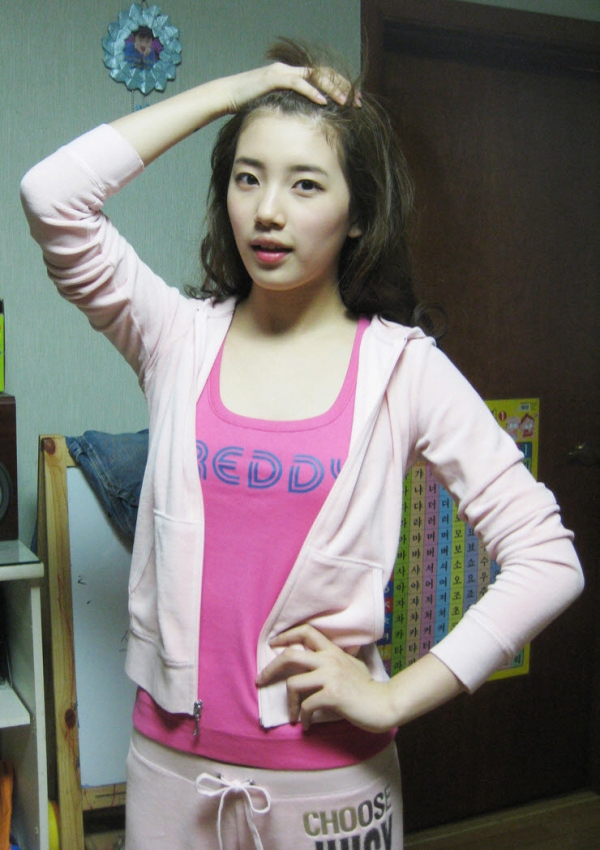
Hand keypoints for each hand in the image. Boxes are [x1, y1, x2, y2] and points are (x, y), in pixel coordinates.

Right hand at [222, 62, 356, 113]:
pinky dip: (312, 92)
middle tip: (356, 101)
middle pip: (324, 73)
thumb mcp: (274, 107)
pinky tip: (323, 102)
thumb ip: (289, 109)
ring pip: (315, 76)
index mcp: (292, 76)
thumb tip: (303, 125)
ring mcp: (282, 72)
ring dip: (332, 88)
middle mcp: (290, 70)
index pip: (322, 77)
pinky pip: (298, 83)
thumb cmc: (248, 104)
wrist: (226, 95)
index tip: (352, 101)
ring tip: (345, 101)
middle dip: (342, 86)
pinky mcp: (274, 78)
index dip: (338, 87)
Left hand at [256, 624, 396, 732]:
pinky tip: (307, 724)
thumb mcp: (351, 665)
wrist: (383, 704)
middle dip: (270, 669)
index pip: (306, 631)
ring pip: (294, 683)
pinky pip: (306, 705)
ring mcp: (331, 677)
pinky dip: (303, 717)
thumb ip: (333, 660)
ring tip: (293, 714)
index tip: (273, 644)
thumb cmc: (367, 687)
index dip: (286, 635)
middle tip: (261, 680)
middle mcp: (330, 660)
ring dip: (289, 703)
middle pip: (290, 656)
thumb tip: (315, 661)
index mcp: (333, 651)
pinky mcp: (333, 695)